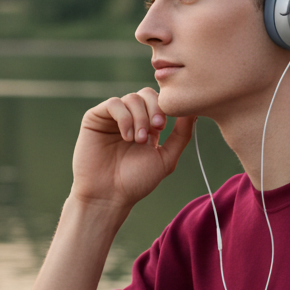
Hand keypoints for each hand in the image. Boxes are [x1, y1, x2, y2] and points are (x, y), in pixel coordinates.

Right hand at [71, 87, 194, 210]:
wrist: (109, 195)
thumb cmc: (137, 181)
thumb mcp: (166, 158)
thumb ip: (181, 135)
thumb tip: (194, 111)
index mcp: (148, 126)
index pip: (160, 101)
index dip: (165, 108)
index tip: (164, 126)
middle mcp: (131, 118)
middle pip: (147, 94)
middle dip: (155, 109)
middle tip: (156, 128)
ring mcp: (113, 117)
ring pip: (132, 98)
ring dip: (139, 118)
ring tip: (138, 140)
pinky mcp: (95, 118)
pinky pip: (113, 104)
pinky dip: (124, 118)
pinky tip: (126, 137)